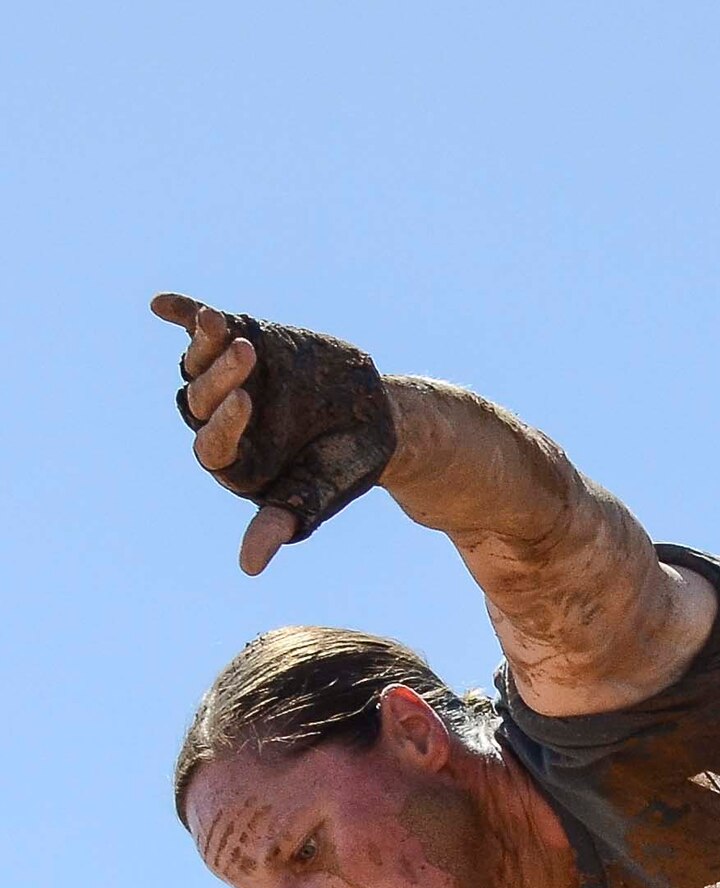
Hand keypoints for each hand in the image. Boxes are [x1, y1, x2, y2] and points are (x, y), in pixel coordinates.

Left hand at [150, 292, 395, 572]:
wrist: (375, 419)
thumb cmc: (345, 467)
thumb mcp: (318, 494)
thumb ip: (282, 522)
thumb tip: (249, 567)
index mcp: (235, 462)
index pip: (213, 446)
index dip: (225, 422)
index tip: (248, 400)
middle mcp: (221, 421)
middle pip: (201, 400)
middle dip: (221, 376)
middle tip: (249, 354)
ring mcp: (227, 379)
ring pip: (198, 364)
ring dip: (203, 344)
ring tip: (217, 322)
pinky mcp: (240, 342)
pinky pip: (200, 330)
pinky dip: (182, 314)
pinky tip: (162, 304)